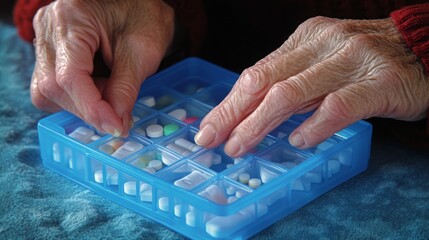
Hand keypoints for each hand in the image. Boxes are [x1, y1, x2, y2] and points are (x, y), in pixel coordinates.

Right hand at [31, 0, 173, 136]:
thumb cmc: (144, 14)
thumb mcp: (143, 49)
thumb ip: (126, 87)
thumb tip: (115, 123)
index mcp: (71, 19)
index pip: (69, 77)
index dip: (92, 109)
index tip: (116, 127)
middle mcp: (48, 28)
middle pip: (53, 87)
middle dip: (88, 109)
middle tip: (119, 114)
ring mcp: (45, 38)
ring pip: (48, 90)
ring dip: (82, 104)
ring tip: (111, 93)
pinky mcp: (51, 48)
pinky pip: (53, 84)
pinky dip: (78, 96)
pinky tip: (100, 88)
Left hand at [195, 16, 428, 156]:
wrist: (424, 51)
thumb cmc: (366, 63)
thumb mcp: (322, 62)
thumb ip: (292, 81)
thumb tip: (251, 114)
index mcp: (304, 38)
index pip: (256, 73)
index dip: (229, 103)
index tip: (208, 129)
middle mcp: (323, 43)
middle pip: (265, 81)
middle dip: (233, 114)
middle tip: (213, 141)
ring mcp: (350, 60)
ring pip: (292, 93)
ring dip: (261, 124)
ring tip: (242, 146)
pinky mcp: (378, 82)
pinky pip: (338, 106)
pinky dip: (314, 125)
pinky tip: (298, 142)